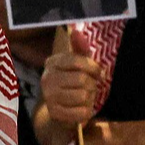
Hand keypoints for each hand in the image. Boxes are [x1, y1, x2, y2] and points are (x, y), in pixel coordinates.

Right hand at [39, 30, 104, 144]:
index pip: (77, 61)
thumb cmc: (72, 82)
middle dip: (92, 85)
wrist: (60, 110)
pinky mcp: (54, 113)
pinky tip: (83, 109)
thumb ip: (80, 49)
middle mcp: (47, 78)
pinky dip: (87, 112)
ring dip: (90, 98)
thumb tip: (76, 31)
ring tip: (86, 98)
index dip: (93, 68)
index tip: (98, 73)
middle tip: (91, 87)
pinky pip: (81, 112)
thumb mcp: (77, 65)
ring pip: (83, 95)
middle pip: (82, 79)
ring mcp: (49, 96)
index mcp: (52, 62)